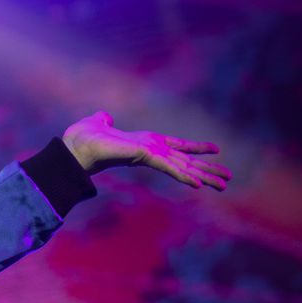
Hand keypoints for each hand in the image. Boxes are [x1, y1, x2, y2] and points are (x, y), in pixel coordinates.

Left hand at [61, 112, 229, 190]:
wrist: (74, 146)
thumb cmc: (83, 138)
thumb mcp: (99, 124)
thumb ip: (104, 121)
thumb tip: (104, 117)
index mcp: (146, 143)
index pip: (177, 146)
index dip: (196, 148)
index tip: (216, 151)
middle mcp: (152, 151)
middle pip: (186, 162)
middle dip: (208, 170)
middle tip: (228, 179)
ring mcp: (150, 155)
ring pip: (183, 168)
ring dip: (205, 176)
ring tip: (224, 184)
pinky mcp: (145, 157)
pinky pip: (170, 168)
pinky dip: (185, 176)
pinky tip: (201, 184)